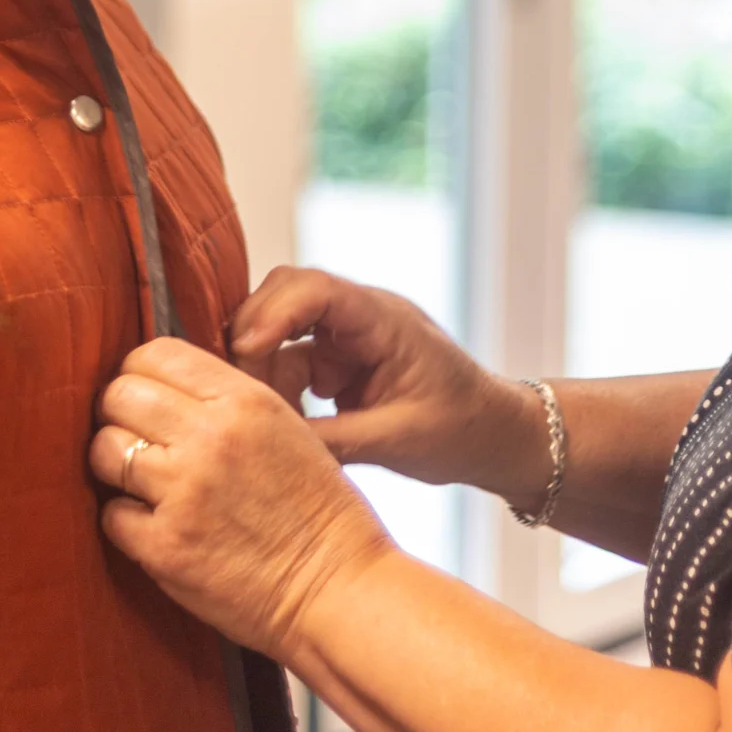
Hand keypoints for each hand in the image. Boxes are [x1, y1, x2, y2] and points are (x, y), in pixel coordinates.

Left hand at [90, 337, 391, 662]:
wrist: (337, 587)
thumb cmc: (317, 510)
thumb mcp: (285, 427)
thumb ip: (227, 401)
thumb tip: (166, 388)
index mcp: (243, 400)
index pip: (156, 354)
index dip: (141, 372)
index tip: (145, 394)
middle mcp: (209, 437)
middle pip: (119, 395)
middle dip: (119, 413)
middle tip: (135, 436)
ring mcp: (183, 492)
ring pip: (104, 449)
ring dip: (114, 464)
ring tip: (139, 481)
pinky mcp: (165, 547)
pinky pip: (111, 514)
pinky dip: (125, 519)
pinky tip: (153, 525)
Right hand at [228, 266, 551, 508]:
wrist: (495, 435)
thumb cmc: (461, 430)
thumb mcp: (396, 441)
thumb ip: (331, 440)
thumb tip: (264, 443)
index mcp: (385, 320)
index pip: (317, 289)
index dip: (272, 313)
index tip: (244, 352)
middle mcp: (362, 315)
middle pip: (286, 295)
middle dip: (253, 335)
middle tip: (236, 387)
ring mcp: (349, 335)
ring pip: (281, 328)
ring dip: (261, 366)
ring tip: (258, 414)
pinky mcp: (340, 359)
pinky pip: (292, 359)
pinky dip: (277, 386)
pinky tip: (280, 421)